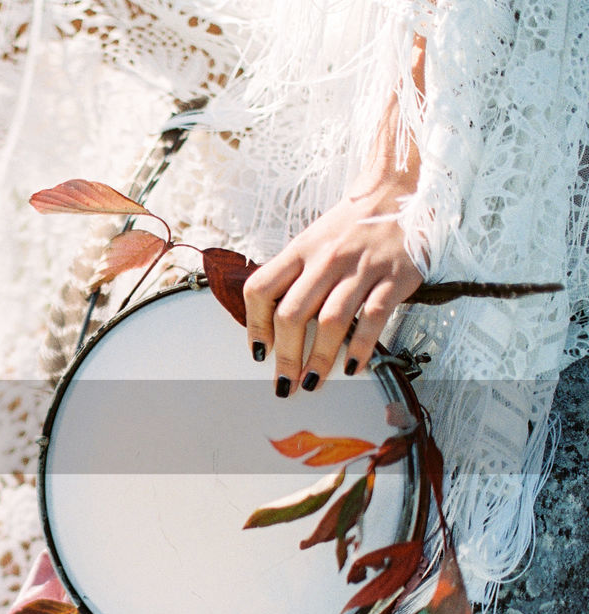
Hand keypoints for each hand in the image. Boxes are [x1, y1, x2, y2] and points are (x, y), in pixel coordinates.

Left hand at [245, 33, 426, 396]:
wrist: (398, 191)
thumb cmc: (351, 224)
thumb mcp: (312, 241)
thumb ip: (293, 275)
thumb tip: (271, 322)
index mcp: (300, 250)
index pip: (261, 288)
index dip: (254, 325)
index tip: (258, 352)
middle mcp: (326, 258)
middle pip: (292, 313)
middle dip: (285, 356)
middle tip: (284, 382)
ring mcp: (361, 267)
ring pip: (331, 321)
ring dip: (319, 358)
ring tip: (312, 381)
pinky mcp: (395, 276)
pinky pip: (374, 317)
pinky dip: (362, 346)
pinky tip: (352, 366)